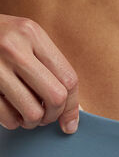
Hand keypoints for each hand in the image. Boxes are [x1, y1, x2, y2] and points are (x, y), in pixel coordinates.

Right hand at [0, 14, 79, 132]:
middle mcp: (13, 47)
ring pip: (33, 112)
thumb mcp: (24, 40)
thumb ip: (49, 69)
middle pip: (55, 97)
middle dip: (53, 115)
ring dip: (33, 122)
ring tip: (27, 115)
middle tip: (45, 116)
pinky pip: (8, 118)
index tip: (69, 121)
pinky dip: (13, 123)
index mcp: (31, 33)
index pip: (68, 79)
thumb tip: (72, 113)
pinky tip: (10, 113)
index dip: (71, 106)